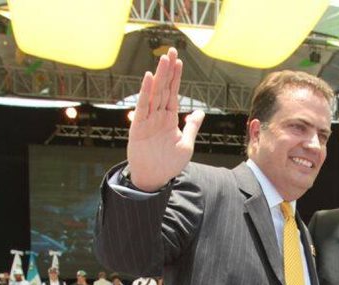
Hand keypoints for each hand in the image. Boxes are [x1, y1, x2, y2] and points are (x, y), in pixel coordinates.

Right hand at [126, 48, 204, 190]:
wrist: (154, 179)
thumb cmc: (169, 164)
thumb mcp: (186, 144)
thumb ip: (192, 127)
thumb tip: (199, 112)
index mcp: (169, 119)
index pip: (173, 93)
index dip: (176, 77)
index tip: (178, 61)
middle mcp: (158, 116)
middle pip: (164, 89)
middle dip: (168, 70)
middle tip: (171, 51)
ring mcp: (148, 120)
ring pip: (154, 94)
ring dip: (159, 76)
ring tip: (163, 60)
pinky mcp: (138, 127)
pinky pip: (143, 107)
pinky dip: (146, 93)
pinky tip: (149, 78)